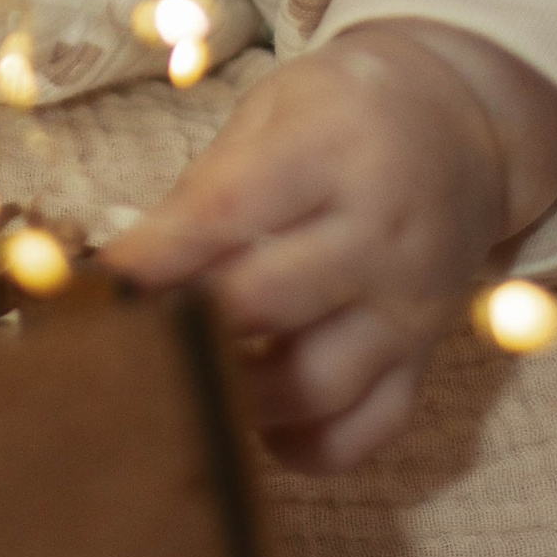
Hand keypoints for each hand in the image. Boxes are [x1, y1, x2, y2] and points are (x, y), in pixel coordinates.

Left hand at [107, 21, 556, 470]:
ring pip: (316, 384)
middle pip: (266, 304)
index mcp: (335, 148)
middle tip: (123, 345)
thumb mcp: (274, 110)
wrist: (461, 124)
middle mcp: (382, 231)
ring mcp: (412, 303)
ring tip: (187, 382)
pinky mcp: (427, 356)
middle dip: (184, 330)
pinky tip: (259, 425)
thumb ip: (206, 187)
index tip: (95, 287)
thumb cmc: (342, 113)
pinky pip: (370, 428)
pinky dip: (308, 446)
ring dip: (237, 399)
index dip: (154, 257)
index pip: (226, 211)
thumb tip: (124, 271)